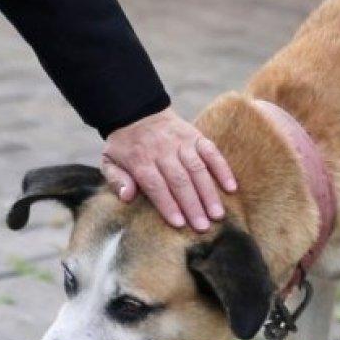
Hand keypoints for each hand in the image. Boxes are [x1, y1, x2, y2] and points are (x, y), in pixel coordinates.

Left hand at [101, 108, 235, 230]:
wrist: (137, 112)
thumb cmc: (124, 145)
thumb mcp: (108, 160)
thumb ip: (116, 179)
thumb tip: (127, 196)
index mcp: (140, 159)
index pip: (155, 185)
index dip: (168, 204)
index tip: (179, 223)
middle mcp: (162, 150)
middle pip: (179, 180)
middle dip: (192, 205)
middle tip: (202, 227)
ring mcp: (181, 142)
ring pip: (197, 168)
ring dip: (208, 192)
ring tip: (217, 215)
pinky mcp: (195, 136)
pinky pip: (211, 152)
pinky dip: (222, 168)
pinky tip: (231, 188)